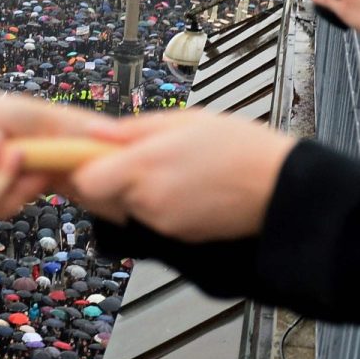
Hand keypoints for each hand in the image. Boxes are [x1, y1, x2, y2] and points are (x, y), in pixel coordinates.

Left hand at [69, 110, 295, 239]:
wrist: (281, 190)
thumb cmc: (240, 149)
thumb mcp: (184, 121)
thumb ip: (134, 130)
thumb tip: (99, 134)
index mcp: (144, 165)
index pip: (85, 180)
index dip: (80, 169)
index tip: (78, 159)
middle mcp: (147, 200)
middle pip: (101, 195)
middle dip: (107, 178)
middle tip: (134, 157)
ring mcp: (161, 223)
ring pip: (126, 207)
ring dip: (135, 190)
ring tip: (172, 169)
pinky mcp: (175, 237)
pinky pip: (150, 218)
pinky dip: (158, 204)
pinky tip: (185, 187)